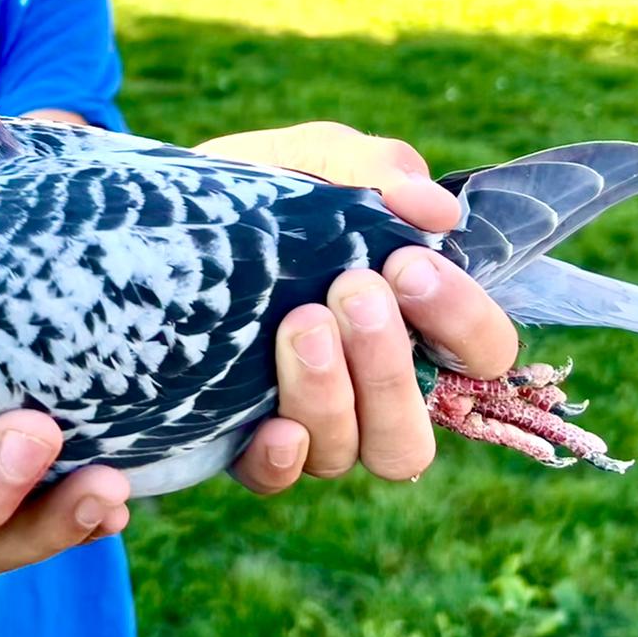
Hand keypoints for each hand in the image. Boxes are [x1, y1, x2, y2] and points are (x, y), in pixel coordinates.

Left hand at [192, 121, 518, 491]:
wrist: (156, 211)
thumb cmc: (259, 189)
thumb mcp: (313, 158)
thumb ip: (377, 169)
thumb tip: (436, 210)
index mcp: (409, 321)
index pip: (481, 354)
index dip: (463, 321)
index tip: (410, 265)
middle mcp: (368, 386)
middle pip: (415, 429)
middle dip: (390, 364)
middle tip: (353, 289)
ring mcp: (308, 418)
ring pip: (350, 451)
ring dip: (330, 393)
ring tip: (300, 322)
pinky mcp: (239, 436)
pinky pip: (274, 478)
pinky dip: (280, 459)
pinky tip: (270, 424)